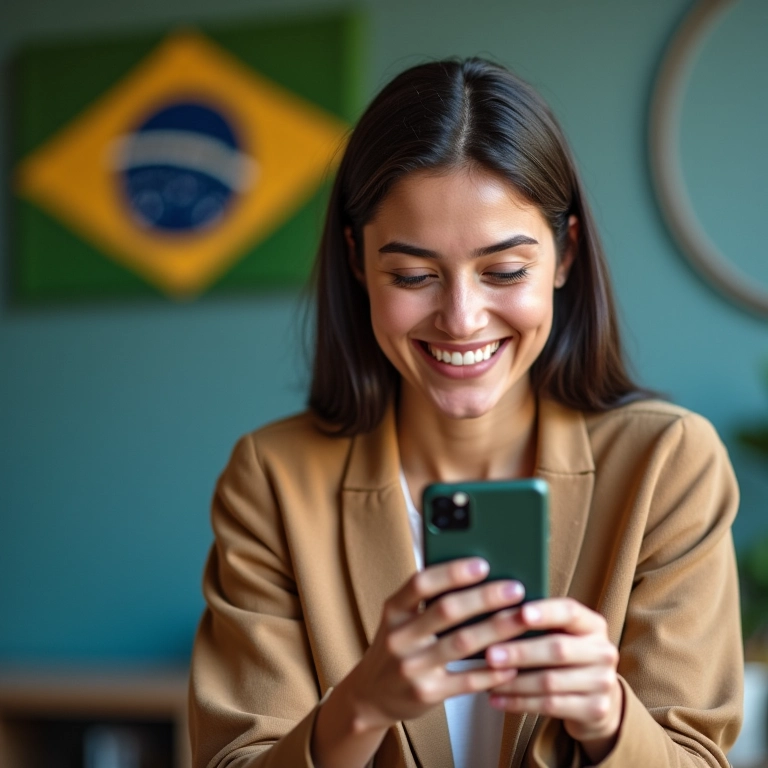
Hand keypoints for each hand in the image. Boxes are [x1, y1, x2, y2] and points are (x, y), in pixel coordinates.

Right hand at [343, 557, 526, 730]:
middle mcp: (399, 637)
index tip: (483, 564)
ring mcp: (411, 667)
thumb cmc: (398, 646)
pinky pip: (466, 680)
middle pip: (447, 611)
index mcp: (393, 610)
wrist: (371, 695)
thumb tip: (475, 575)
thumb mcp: (400, 618)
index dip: (452, 572)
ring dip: (497, 629)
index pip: (421, 583)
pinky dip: (492, 671)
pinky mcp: (426, 693)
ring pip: (462, 643)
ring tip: (523, 618)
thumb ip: (426, 600)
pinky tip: (513, 663)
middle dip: (484, 597)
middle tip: (516, 589)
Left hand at [485, 598, 622, 761]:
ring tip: (488, 679)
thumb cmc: (564, 653)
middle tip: (490, 655)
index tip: (521, 612)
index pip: (570, 612)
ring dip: (515, 682)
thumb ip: (535, 622)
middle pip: (558, 649)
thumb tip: (494, 611)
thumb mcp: (560, 633)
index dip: (546, 612)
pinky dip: (519, 702)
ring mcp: (602, 682)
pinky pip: (550, 706)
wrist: (594, 695)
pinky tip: (498, 699)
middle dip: (520, 652)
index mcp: (592, 624)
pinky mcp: (595, 710)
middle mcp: (603, 651)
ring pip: (550, 681)